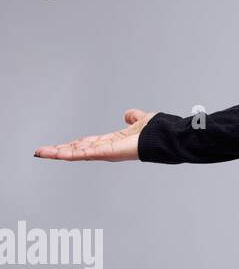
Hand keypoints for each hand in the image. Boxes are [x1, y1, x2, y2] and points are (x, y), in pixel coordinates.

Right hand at [33, 109, 155, 161]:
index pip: (87, 143)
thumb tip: (128, 114)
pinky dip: (70, 153)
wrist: (165, 137)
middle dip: (59, 150)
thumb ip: (133, 118)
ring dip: (58, 153)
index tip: (57, 146)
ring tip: (42, 153)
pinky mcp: (108, 153)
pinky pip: (85, 154)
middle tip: (41, 152)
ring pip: (77, 153)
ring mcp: (106, 152)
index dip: (72, 144)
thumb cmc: (157, 132)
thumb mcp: (140, 121)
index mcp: (112, 141)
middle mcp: (107, 148)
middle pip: (78, 149)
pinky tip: (57, 153)